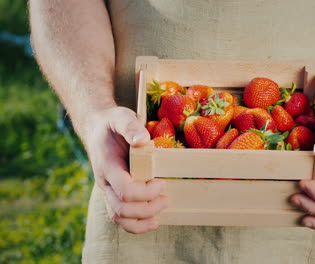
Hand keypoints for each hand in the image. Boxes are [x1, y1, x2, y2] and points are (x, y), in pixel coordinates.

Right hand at [83, 106, 166, 233]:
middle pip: (121, 209)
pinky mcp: (113, 193)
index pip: (124, 190)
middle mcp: (105, 182)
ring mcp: (107, 190)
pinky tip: (152, 220)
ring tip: (159, 216)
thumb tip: (143, 140)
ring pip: (118, 217)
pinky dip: (135, 224)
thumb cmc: (111, 123)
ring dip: (140, 222)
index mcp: (107, 166)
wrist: (96, 128)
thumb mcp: (121, 117)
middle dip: (147, 209)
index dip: (145, 192)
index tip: (161, 182)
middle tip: (166, 198)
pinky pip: (120, 216)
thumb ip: (130, 127)